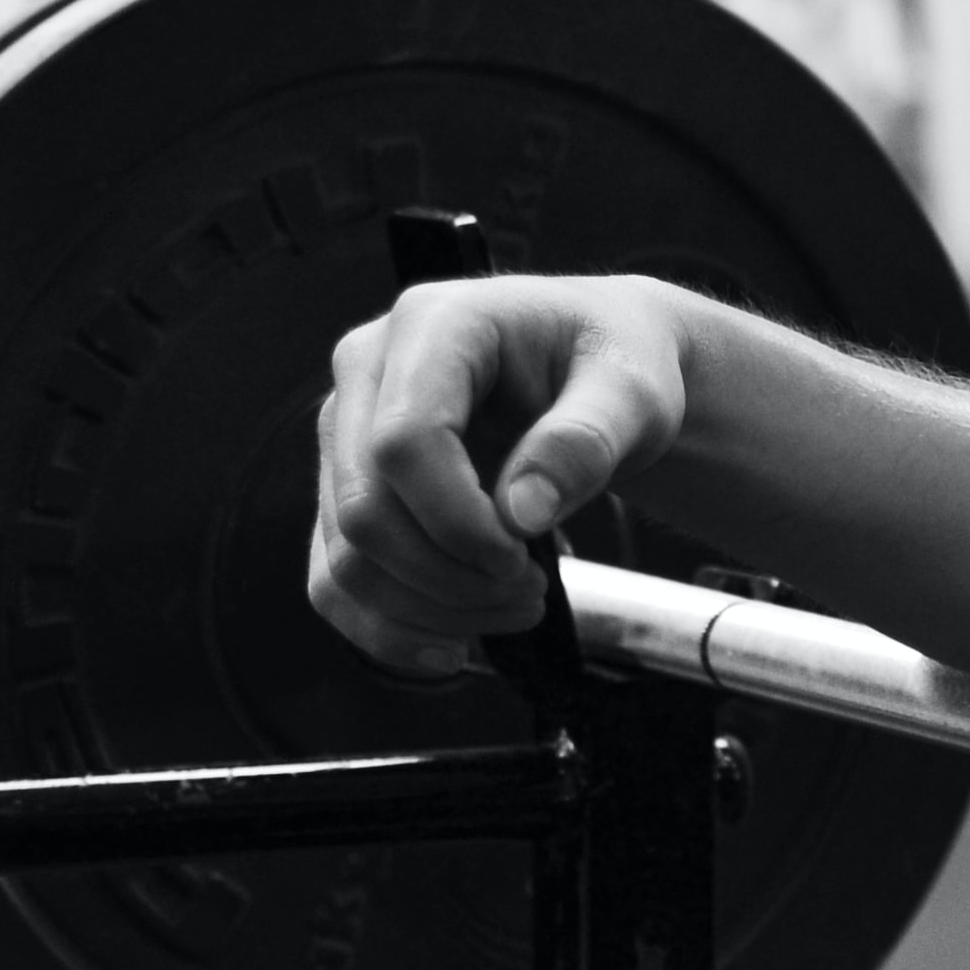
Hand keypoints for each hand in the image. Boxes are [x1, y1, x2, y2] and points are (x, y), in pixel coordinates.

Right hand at [309, 276, 695, 676]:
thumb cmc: (616, 366)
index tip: (524, 558)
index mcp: (433, 325)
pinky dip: (389, 628)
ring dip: (428, 610)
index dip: (458, 522)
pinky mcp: (345, 488)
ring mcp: (347, 434)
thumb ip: (586, 440)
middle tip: (529, 593)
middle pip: (363, 509)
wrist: (599, 369)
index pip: (403, 442)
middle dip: (448, 576)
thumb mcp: (634, 392)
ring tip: (515, 608)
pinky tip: (454, 645)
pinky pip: (335, 580)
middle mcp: (367, 372)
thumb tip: (521, 513)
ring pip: (345, 558)